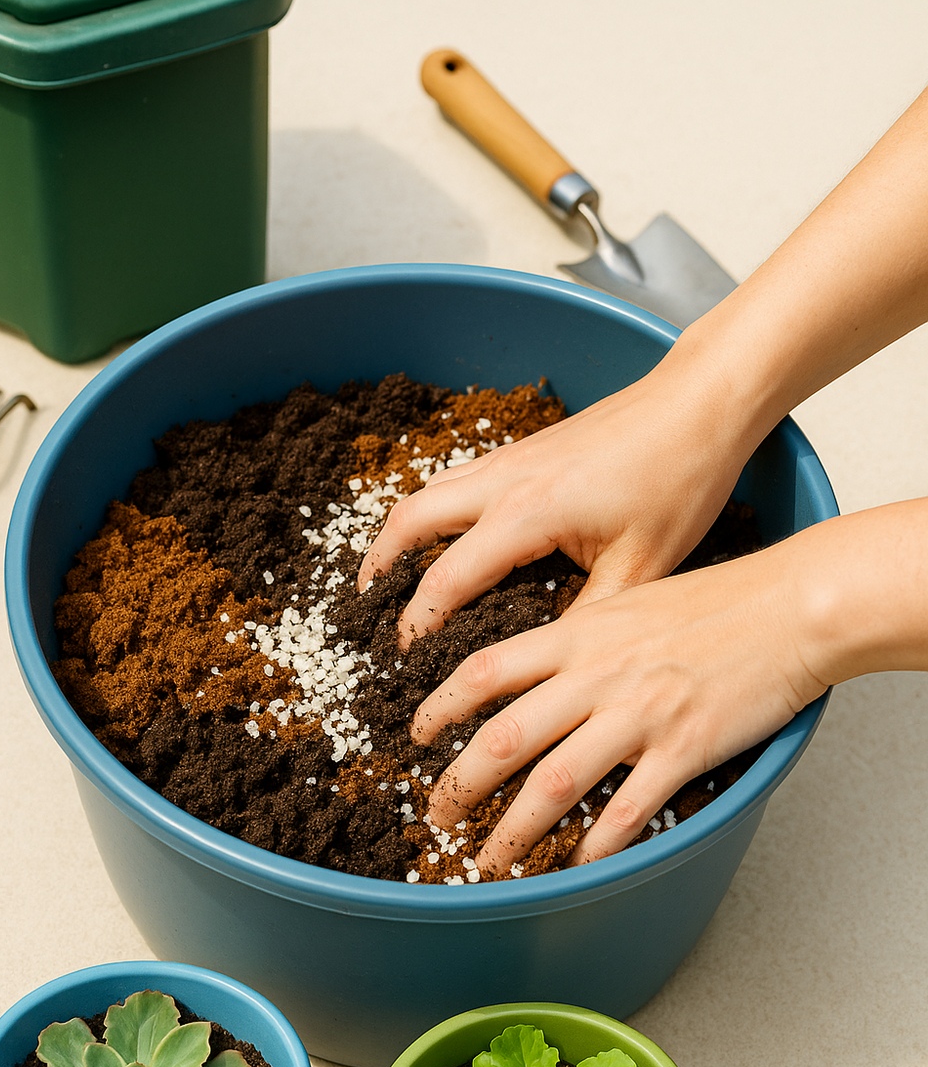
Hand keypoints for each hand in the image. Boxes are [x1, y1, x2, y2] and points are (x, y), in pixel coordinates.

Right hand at [356, 354, 759, 640]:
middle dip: (379, 569)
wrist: (698, 404)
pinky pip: (455, 479)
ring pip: (426, 492)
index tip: (407, 661)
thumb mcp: (641, 568)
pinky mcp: (523, 448)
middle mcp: (503, 480)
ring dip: (399, 534)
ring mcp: (509, 458)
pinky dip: (431, 511)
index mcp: (526, 513)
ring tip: (389, 577)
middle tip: (369, 613)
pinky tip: (445, 537)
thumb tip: (546, 662)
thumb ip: (587, 618)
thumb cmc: (678, 479)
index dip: (418, 626)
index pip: (445, 580)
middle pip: (408, 521)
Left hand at [411, 537, 825, 872]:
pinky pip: (627, 810)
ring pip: (555, 783)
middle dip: (458, 784)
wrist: (790, 608)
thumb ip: (578, 637)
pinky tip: (574, 866)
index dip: (439, 706)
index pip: (486, 670)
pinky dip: (595, 845)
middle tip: (435, 815)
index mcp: (579, 635)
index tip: (416, 734)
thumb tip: (536, 668)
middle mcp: (598, 676)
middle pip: (505, 737)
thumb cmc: (716, 601)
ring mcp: (639, 716)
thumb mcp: (628, 601)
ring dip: (513, 830)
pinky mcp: (683, 750)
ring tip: (488, 860)